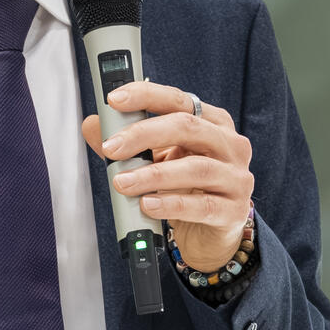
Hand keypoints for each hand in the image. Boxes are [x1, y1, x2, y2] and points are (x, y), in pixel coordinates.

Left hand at [80, 81, 254, 271]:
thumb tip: (93, 125)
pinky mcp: (233, 211)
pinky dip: (170, 204)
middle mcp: (230, 145)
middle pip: (188, 128)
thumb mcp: (157, 160)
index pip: (179, 100)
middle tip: (111, 148)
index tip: (114, 100)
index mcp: (213, 123)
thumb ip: (128, 144)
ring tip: (123, 182)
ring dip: (153, 175)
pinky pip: (201, 205)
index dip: (146, 96)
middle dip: (143, 135)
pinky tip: (148, 205)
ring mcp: (236, 178)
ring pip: (195, 168)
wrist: (210, 233)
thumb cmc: (187, 189)